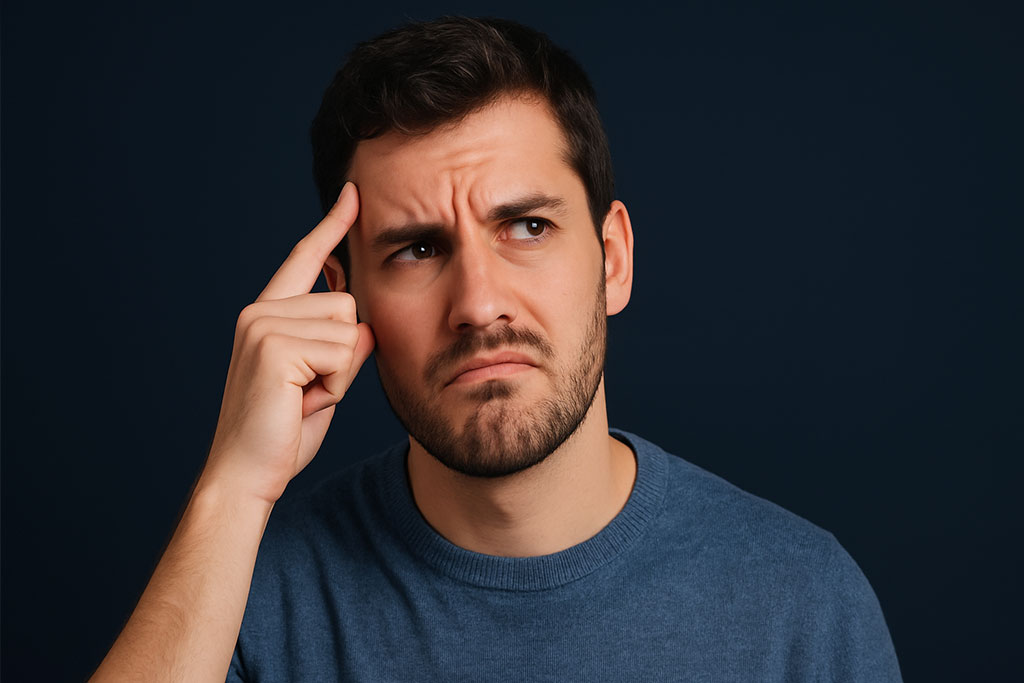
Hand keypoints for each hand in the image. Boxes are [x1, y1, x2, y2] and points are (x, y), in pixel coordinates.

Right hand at [202, 182, 373, 503]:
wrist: (246, 474)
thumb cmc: (283, 433)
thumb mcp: (320, 380)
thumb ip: (339, 345)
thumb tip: (363, 320)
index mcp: (267, 315)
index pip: (306, 258)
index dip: (333, 226)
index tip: (353, 193)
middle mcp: (260, 311)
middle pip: (348, 303)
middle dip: (344, 355)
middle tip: (309, 391)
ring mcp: (262, 325)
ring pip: (349, 327)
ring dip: (340, 371)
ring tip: (303, 397)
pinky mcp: (273, 345)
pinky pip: (341, 351)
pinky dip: (334, 383)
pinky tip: (301, 401)